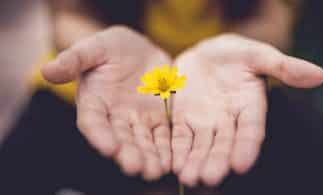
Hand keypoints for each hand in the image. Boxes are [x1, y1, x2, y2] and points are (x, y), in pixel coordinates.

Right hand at [42, 26, 171, 179]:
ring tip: (155, 171)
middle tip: (135, 167)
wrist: (138, 49)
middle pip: (120, 139)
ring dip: (149, 157)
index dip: (99, 135)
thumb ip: (74, 59)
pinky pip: (164, 136)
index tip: (108, 147)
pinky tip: (173, 161)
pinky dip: (168, 149)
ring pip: (143, 142)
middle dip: (128, 154)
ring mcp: (138, 120)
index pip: (93, 122)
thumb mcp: (94, 47)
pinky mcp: (159, 118)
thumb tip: (47, 70)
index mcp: (94, 102)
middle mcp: (114, 117)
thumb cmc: (110, 48)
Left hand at [171, 34, 322, 185]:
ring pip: (201, 146)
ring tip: (188, 177)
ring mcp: (205, 122)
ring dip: (195, 162)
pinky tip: (173, 164)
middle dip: (217, 161)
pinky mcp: (184, 120)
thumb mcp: (258, 55)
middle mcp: (228, 121)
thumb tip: (319, 75)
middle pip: (223, 144)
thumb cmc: (236, 54)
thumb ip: (283, 66)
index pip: (251, 130)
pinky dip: (177, 151)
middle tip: (209, 178)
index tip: (241, 164)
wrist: (206, 54)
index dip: (247, 146)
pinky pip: (180, 138)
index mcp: (250, 107)